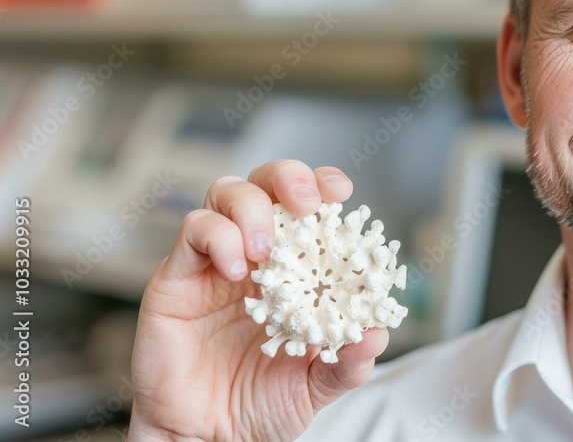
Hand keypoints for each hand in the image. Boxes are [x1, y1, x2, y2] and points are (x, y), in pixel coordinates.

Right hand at [129, 162, 387, 440]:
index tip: (341, 191)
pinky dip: (218, 238)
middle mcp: (252, 253)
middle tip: (306, 202)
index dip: (322, 185)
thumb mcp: (316, 384)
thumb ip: (347, 362)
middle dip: (288, 177)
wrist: (208, 438)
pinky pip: (193, 233)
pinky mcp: (175, 278)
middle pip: (263, 182)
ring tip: (266, 250)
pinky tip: (237, 268)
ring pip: (225, 193)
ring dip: (251, 208)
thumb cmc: (260, 404)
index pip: (306, 205)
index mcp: (291, 266)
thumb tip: (377, 336)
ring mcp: (212, 261)